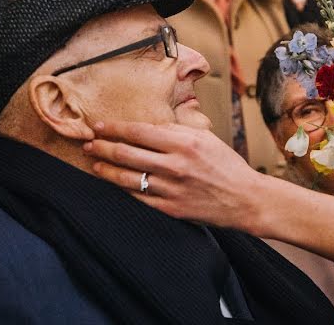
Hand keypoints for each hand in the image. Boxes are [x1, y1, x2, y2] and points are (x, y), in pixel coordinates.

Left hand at [83, 120, 263, 230]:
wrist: (245, 198)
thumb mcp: (206, 138)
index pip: (139, 131)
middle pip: (126, 153)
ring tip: (94, 163)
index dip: (115, 128)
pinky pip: (138, 197)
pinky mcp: (170, 208)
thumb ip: (177, 131)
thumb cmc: (226, 165)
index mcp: (184, 143)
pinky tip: (113, 182)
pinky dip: (122, 188)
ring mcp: (171, 189)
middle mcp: (175, 165)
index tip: (99, 125)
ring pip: (127, 177)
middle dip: (102, 147)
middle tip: (88, 143)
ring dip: (105, 169)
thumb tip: (148, 125)